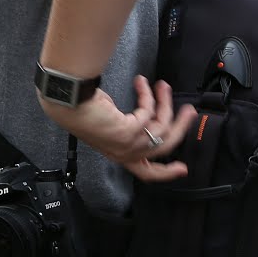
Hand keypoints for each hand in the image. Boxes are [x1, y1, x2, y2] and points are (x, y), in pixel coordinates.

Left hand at [38, 75, 195, 182]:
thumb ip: (131, 127)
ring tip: (163, 86)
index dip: (167, 173)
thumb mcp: (112, 123)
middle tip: (189, 111)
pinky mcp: (128, 132)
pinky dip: (148, 94)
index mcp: (120, 155)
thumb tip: (149, 115)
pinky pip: (149, 112)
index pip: (147, 172)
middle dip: (181, 128)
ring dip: (165, 103)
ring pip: (162, 129)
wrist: (68, 104)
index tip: (182, 168)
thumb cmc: (82, 110)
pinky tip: (141, 83)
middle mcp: (125, 154)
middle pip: (165, 149)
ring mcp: (127, 145)